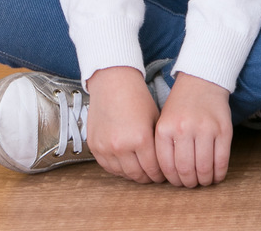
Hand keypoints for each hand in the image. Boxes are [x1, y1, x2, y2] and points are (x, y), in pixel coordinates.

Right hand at [85, 66, 164, 183]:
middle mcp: (121, 146)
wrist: (113, 83)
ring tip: (141, 171)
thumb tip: (166, 162)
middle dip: (148, 177)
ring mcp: (105, 148)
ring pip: (122, 173)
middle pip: (138, 175)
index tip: (164, 175)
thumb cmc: (137, 98)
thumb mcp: (156, 119)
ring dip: (133, 175)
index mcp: (140, 139)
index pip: (153, 169)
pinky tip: (126, 165)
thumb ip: (159, 144)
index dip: (160, 174)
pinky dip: (118, 169)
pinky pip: (107, 167)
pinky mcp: (94, 147)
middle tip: (154, 176)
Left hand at [154, 73, 232, 186]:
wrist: (202, 81)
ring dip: (204, 180)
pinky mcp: (223, 129)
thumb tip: (170, 177)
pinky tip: (217, 176)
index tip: (178, 182)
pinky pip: (222, 159)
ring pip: (204, 167)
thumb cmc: (181, 105)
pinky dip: (219, 173)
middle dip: (189, 183)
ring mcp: (205, 129)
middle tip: (192, 184)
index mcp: (164, 129)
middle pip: (186, 169)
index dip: (173, 180)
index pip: (167, 167)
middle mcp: (183, 129)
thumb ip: (163, 146)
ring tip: (204, 181)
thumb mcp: (163, 121)